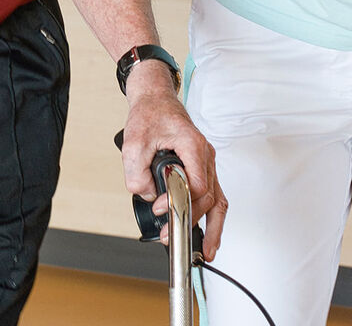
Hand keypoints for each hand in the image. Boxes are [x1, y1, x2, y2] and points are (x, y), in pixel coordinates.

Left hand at [120, 60, 226, 259]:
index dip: (180, 202)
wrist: (155, 100)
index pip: (197, 184)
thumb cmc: (149, 116)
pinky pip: (212, 194)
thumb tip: (147, 197)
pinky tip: (207, 233)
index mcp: (192, 145)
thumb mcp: (133, 143)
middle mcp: (205, 155)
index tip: (161, 208)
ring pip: (218, 199)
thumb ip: (137, 174)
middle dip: (192, 220)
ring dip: (213, 226)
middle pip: (210, 196)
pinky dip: (211, 215)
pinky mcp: (201, 167)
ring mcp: (206, 162)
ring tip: (207, 250)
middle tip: (173, 236)